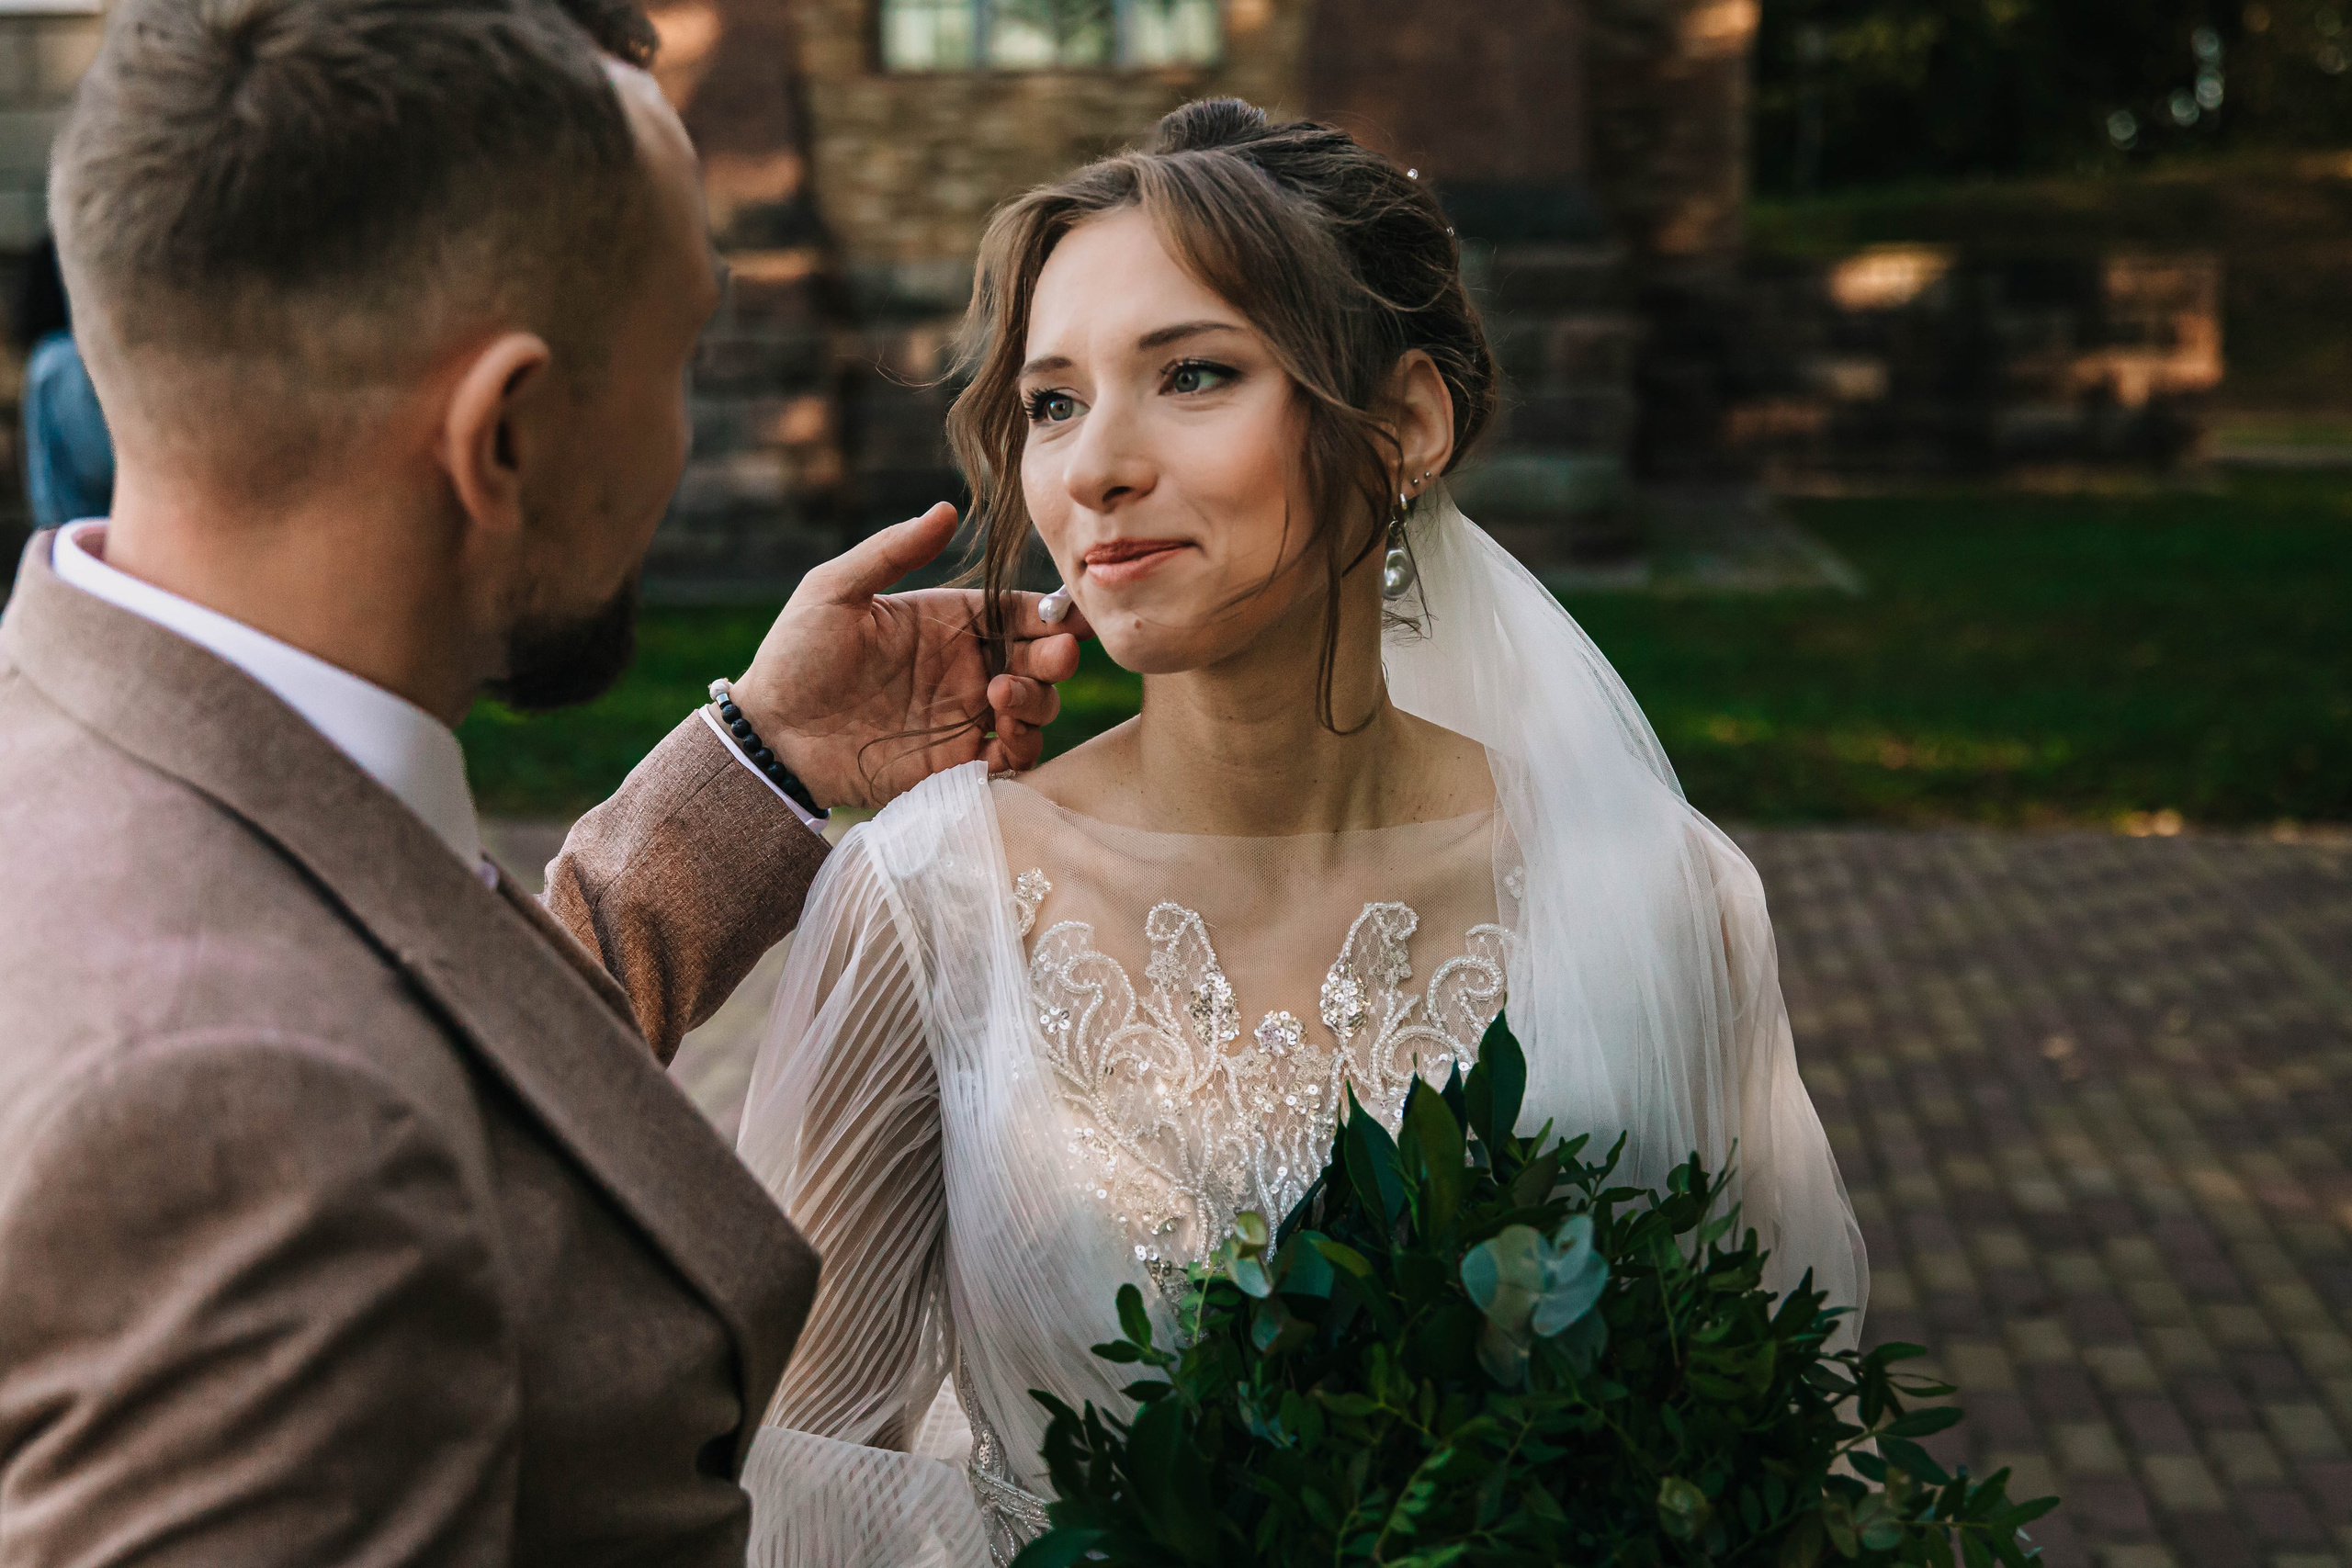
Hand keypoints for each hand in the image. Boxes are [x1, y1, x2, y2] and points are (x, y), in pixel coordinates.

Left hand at [732, 502, 1089, 810]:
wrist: (770, 735)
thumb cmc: (795, 654)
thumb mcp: (834, 589)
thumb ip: (892, 551)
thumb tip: (947, 510)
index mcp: (948, 621)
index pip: (1019, 611)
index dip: (1051, 612)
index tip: (1068, 616)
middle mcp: (966, 667)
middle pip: (1041, 659)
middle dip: (1058, 657)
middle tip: (1053, 656)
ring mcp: (964, 716)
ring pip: (1037, 708)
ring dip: (1039, 701)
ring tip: (1002, 696)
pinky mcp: (955, 763)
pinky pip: (1013, 758)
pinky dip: (1024, 747)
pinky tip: (1002, 734)